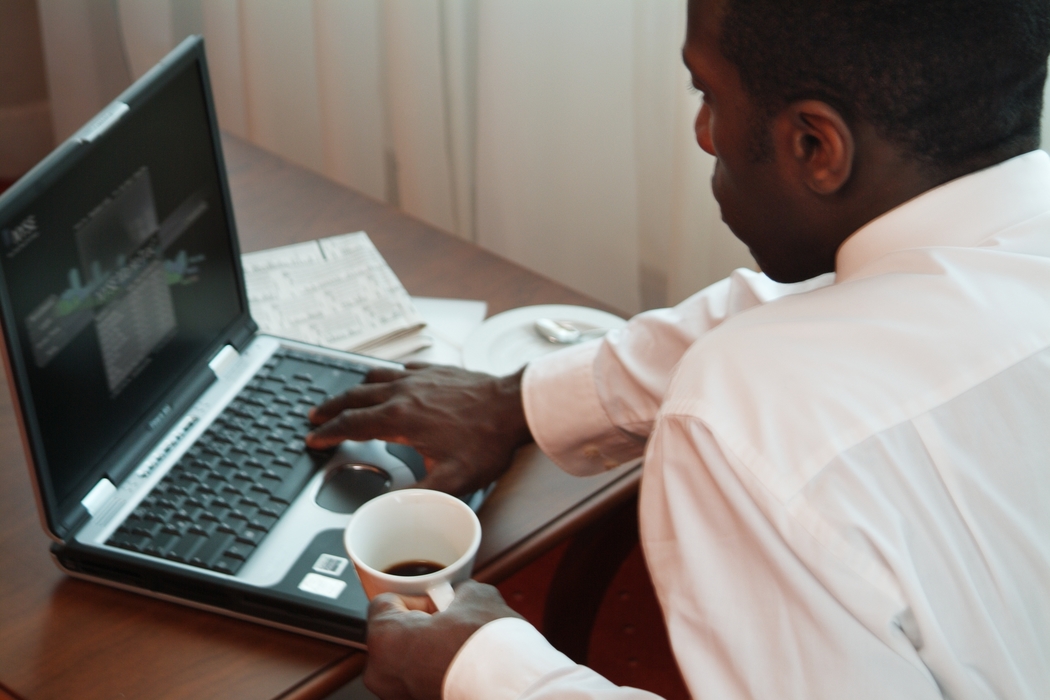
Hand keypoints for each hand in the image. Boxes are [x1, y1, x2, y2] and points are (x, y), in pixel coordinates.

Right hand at [306, 363, 532, 495]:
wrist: (514, 406)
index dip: (328, 434)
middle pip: (354, 397)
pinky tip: (387, 379)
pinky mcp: (436, 370)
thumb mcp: (453, 481)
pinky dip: (385, 375)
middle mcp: (404, 393)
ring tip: (343, 397)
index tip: (314, 439)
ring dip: (353, 389)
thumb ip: (418, 497)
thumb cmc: (487, 441)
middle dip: (331, 408)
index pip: (351, 425)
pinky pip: (401, 369)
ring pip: (374, 378)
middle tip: (316, 416)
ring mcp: (420, 379)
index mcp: (400, 418)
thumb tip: (389, 510)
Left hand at [364, 581, 523, 699]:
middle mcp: (381, 672)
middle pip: (393, 635)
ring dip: (428, 652)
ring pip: (406, 662)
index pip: (384, 604)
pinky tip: (460, 668)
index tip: (437, 603)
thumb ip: (457, 592)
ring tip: (458, 648)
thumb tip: (460, 596)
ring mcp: (396, 696)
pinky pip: (418, 682)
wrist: (510, 688)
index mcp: (384, 638)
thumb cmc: (487, 648)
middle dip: (421, 627)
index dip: (416, 598)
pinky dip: (435, 674)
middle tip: (450, 624)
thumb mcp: (475, 597)